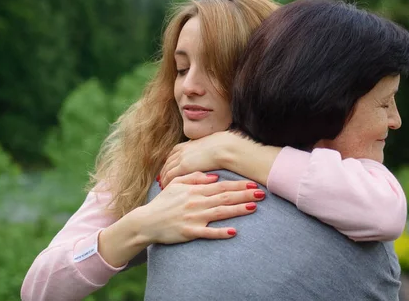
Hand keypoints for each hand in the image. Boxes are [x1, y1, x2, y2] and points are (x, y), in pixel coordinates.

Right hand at [136, 171, 265, 243]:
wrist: (147, 222)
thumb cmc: (163, 202)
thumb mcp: (176, 184)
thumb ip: (194, 177)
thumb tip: (213, 177)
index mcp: (194, 190)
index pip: (221, 186)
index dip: (238, 185)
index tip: (253, 184)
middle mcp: (196, 202)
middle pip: (224, 197)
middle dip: (244, 195)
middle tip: (261, 193)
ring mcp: (194, 218)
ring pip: (220, 213)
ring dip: (238, 210)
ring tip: (254, 208)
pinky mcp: (190, 232)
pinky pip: (208, 233)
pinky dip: (220, 233)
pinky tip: (234, 232)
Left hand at [160, 131, 231, 187]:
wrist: (224, 148)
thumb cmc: (222, 147)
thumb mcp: (209, 145)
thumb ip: (203, 149)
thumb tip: (206, 152)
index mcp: (187, 144)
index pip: (173, 153)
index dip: (170, 161)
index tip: (168, 168)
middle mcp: (182, 150)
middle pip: (168, 162)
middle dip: (164, 170)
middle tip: (162, 180)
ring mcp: (182, 158)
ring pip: (166, 169)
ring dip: (163, 178)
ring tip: (163, 186)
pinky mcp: (184, 166)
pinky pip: (170, 175)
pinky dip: (166, 181)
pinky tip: (167, 188)